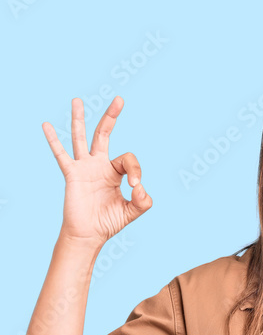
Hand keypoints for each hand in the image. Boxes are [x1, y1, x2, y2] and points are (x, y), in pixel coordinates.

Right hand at [42, 96, 151, 246]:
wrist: (89, 234)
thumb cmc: (109, 222)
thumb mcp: (133, 211)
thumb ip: (143, 201)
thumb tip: (140, 188)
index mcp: (114, 172)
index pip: (128, 160)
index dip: (136, 171)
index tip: (136, 187)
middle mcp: (99, 165)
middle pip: (103, 134)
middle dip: (111, 117)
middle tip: (119, 99)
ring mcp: (84, 168)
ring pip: (81, 138)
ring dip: (79, 119)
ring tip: (78, 100)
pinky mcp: (72, 175)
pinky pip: (61, 155)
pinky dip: (54, 140)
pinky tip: (47, 124)